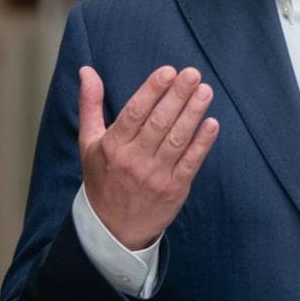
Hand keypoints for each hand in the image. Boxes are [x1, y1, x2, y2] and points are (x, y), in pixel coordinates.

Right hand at [78, 65, 218, 250]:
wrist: (113, 229)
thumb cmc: (102, 178)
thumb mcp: (88, 142)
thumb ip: (90, 104)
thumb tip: (87, 71)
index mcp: (112, 146)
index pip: (135, 112)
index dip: (152, 90)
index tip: (168, 71)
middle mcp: (134, 160)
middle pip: (159, 123)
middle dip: (177, 96)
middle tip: (192, 74)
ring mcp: (155, 176)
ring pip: (176, 140)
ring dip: (193, 114)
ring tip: (205, 91)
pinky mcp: (174, 189)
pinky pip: (190, 163)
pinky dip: (202, 143)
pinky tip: (212, 124)